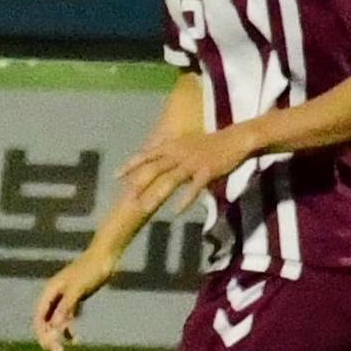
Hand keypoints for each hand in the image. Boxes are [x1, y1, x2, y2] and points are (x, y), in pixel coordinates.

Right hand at [29, 251, 115, 350]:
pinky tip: (74, 339)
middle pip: (45, 321)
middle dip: (49, 338)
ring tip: (63, 350)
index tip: (50, 347)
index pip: (39, 317)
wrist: (105, 257)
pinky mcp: (74, 299)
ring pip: (54, 321)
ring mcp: (63, 297)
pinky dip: (68, 329)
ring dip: (57, 336)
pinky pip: (66, 318)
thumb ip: (66, 306)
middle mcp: (53, 295)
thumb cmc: (91, 270)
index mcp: (50, 291)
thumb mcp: (78, 289)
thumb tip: (55, 325)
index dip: (41, 333)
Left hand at [111, 121, 252, 214]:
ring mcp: (192, 162)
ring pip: (170, 179)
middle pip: (154, 169)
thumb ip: (169, 153)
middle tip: (126, 197)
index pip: (146, 155)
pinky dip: (184, 200)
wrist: (235, 139)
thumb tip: (155, 161)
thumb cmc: (209, 144)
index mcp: (172, 146)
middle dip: (138, 183)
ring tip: (144, 208)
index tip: (115, 176)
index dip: (130, 165)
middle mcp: (178, 153)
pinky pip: (193, 187)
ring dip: (156, 194)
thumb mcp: (185, 144)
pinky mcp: (206, 171)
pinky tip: (176, 211)